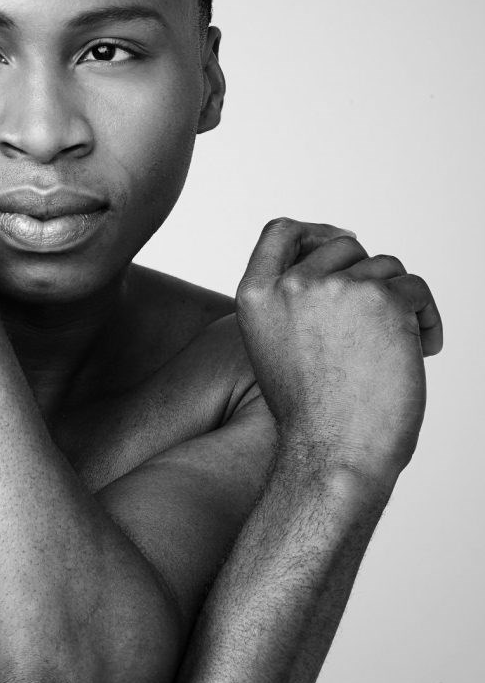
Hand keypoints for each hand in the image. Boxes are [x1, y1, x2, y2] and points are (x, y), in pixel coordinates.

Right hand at [235, 218, 442, 487]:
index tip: (341, 241)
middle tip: (378, 320)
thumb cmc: (309, 411)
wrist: (332, 451)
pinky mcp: (383, 299)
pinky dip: (427, 319)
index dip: (315, 230)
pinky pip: (417, 290)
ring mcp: (336, 288)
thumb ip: (290, 302)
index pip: (280, 232)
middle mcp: (291, 284)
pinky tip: (421, 352)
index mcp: (255, 295)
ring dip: (400, 302)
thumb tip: (337, 265)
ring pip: (386, 268)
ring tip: (396, 349)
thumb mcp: (273, 345)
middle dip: (368, 275)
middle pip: (344, 245)